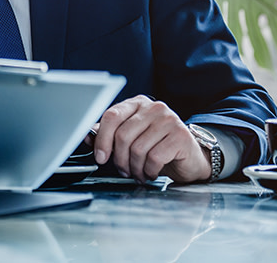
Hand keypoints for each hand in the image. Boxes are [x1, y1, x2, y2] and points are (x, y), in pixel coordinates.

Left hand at [93, 95, 209, 182]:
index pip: (111, 116)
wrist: (190, 159)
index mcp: (137, 103)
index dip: (102, 139)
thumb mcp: (131, 139)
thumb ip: (109, 135)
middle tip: (123, 170)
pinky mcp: (180, 136)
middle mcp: (154, 107)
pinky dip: (149, 171)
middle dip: (119, 159)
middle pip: (123, 135)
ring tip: (138, 173)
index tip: (100, 157)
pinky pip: (154, 157)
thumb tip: (87, 136)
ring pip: (137, 148)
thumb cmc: (158, 147)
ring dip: (134, 168)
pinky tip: (151, 173)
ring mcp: (169, 120)